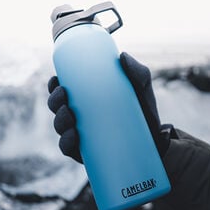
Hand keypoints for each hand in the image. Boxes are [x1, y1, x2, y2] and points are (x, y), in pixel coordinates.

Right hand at [47, 52, 170, 162]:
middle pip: (57, 108)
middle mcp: (81, 117)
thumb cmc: (144, 111)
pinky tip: (72, 136)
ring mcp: (83, 135)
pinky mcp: (87, 152)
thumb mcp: (142, 89)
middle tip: (64, 96)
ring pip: (61, 127)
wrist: (156, 140)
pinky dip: (66, 143)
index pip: (64, 91)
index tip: (56, 80)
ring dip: (59, 121)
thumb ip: (137, 72)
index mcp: (87, 100)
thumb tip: (122, 56)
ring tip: (70, 117)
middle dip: (54, 101)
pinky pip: (69, 149)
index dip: (54, 86)